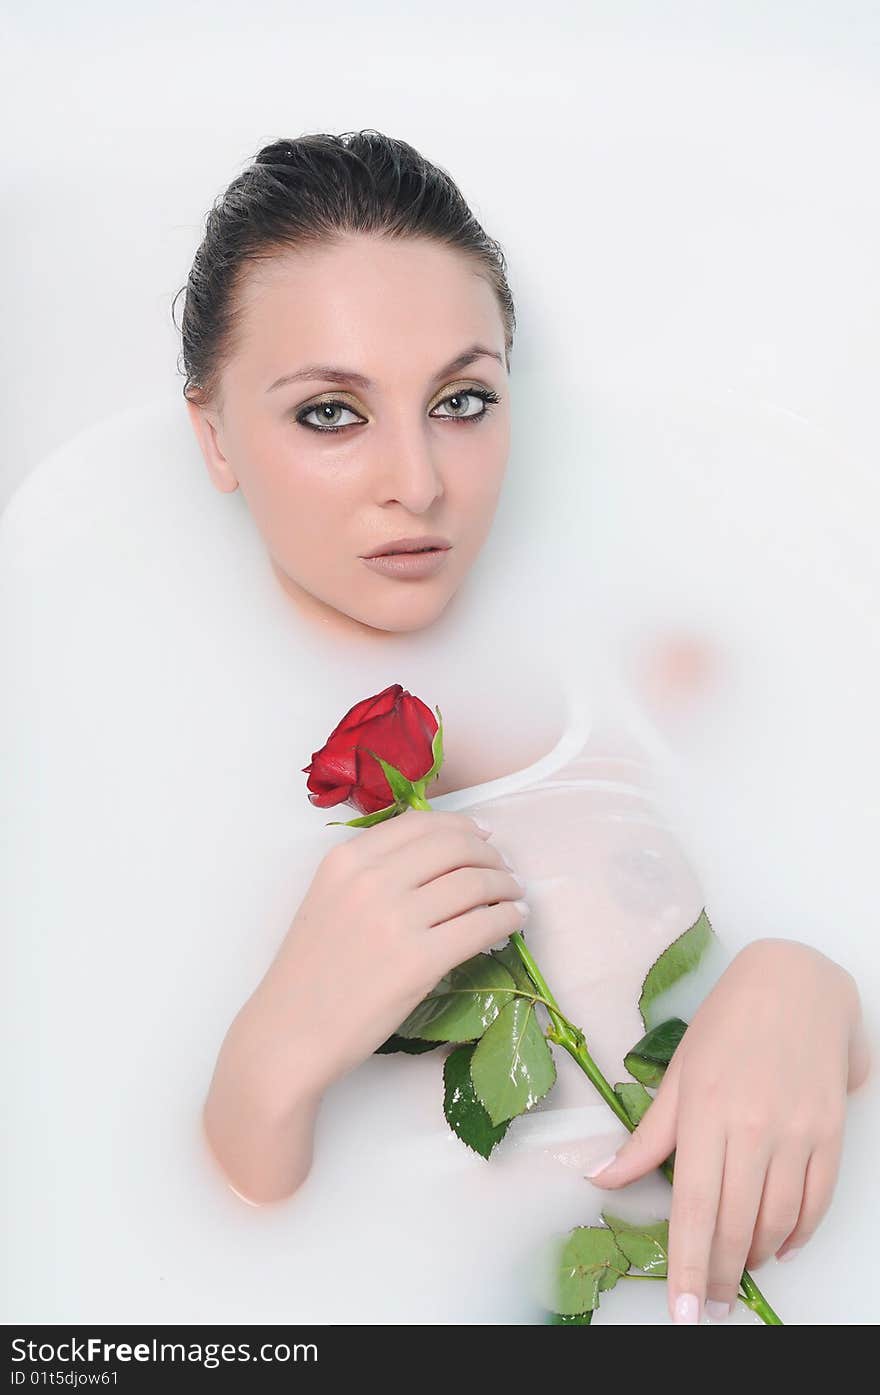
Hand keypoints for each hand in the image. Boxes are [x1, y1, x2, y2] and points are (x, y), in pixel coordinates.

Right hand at [251, 808, 528, 1098]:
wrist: (289, 1035)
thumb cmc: (309, 974)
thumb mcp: (328, 900)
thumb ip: (371, 873)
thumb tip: (439, 855)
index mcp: (345, 859)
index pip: (420, 823)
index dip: (462, 825)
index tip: (483, 836)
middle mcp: (371, 880)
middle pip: (454, 846)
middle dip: (490, 853)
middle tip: (505, 867)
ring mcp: (396, 920)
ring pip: (473, 882)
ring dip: (505, 884)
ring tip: (514, 894)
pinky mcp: (420, 961)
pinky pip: (482, 925)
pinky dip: (507, 917)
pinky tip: (514, 920)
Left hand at [588, 937, 868, 1322]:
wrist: (796, 983)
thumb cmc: (727, 1023)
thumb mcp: (678, 1075)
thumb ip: (646, 1136)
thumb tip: (601, 1177)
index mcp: (705, 1113)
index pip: (694, 1208)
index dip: (689, 1265)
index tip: (685, 1311)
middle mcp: (753, 1128)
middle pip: (736, 1226)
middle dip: (720, 1276)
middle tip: (709, 1304)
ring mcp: (797, 1132)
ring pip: (778, 1221)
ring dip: (756, 1256)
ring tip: (738, 1269)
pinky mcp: (831, 1133)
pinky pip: (817, 1202)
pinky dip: (798, 1233)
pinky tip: (780, 1244)